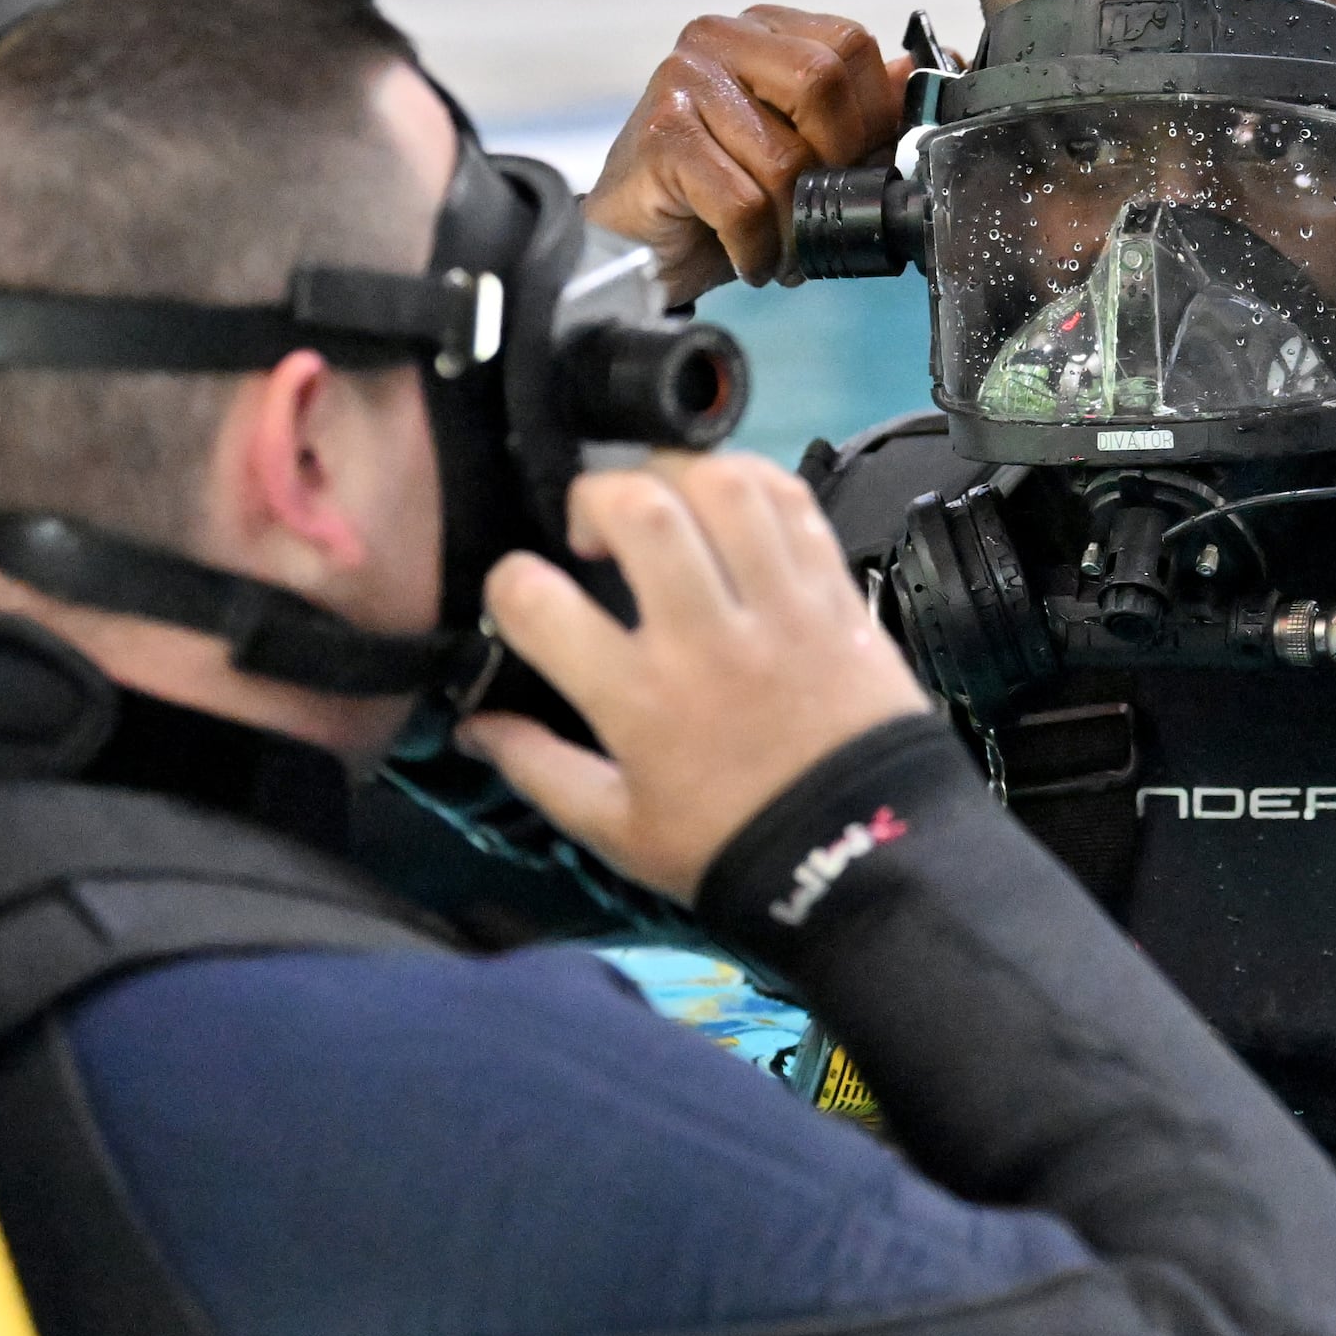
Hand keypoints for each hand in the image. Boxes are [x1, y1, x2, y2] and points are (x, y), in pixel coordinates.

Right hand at [457, 456, 930, 897]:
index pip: (539, 602)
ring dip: (677, 476)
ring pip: (725, 487)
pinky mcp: (836, 595)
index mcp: (639, 699)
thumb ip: (539, 769)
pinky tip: (730, 505)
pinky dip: (754, 481)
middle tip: (595, 530)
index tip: (522, 594)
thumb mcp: (617, 830)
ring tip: (666, 506)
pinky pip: (794, 502)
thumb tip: (472, 724)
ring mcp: (780, 608)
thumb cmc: (730, 845)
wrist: (863, 859)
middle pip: (641, 511)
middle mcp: (707, 638)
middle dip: (596, 496)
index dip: (508, 583)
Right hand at [587, 8, 911, 300]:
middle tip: (821, 207)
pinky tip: (748, 256)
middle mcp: (719, 39)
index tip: (857, 166)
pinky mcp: (660, 135)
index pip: (851, 43)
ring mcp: (682, 81)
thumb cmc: (721, 196)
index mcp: (764, 29)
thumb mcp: (804, 150)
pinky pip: (743, 202)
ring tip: (782, 247)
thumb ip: (855, 110)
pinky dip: (757, 247)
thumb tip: (908, 71)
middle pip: (821, 83)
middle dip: (836, 163)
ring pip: (785, 158)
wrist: (640, 247)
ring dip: (795, 225)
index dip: (871, 116)